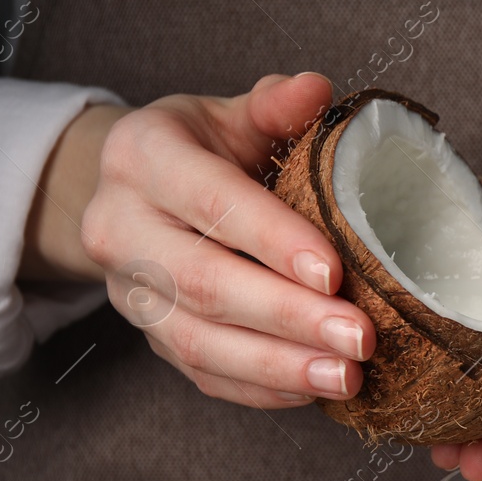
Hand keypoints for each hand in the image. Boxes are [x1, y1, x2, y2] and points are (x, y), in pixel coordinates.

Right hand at [28, 73, 375, 408]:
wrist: (135, 192)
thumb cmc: (202, 150)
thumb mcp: (231, 115)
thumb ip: (274, 106)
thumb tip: (316, 90)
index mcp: (143, 158)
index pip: (212, 202)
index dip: (274, 240)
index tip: (334, 272)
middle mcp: (121, 227)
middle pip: (206, 283)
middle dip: (289, 317)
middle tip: (360, 337)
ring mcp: (130, 292)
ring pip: (201, 341)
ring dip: (280, 367)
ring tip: (347, 377)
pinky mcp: (151, 338)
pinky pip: (203, 375)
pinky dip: (262, 389)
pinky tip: (313, 390)